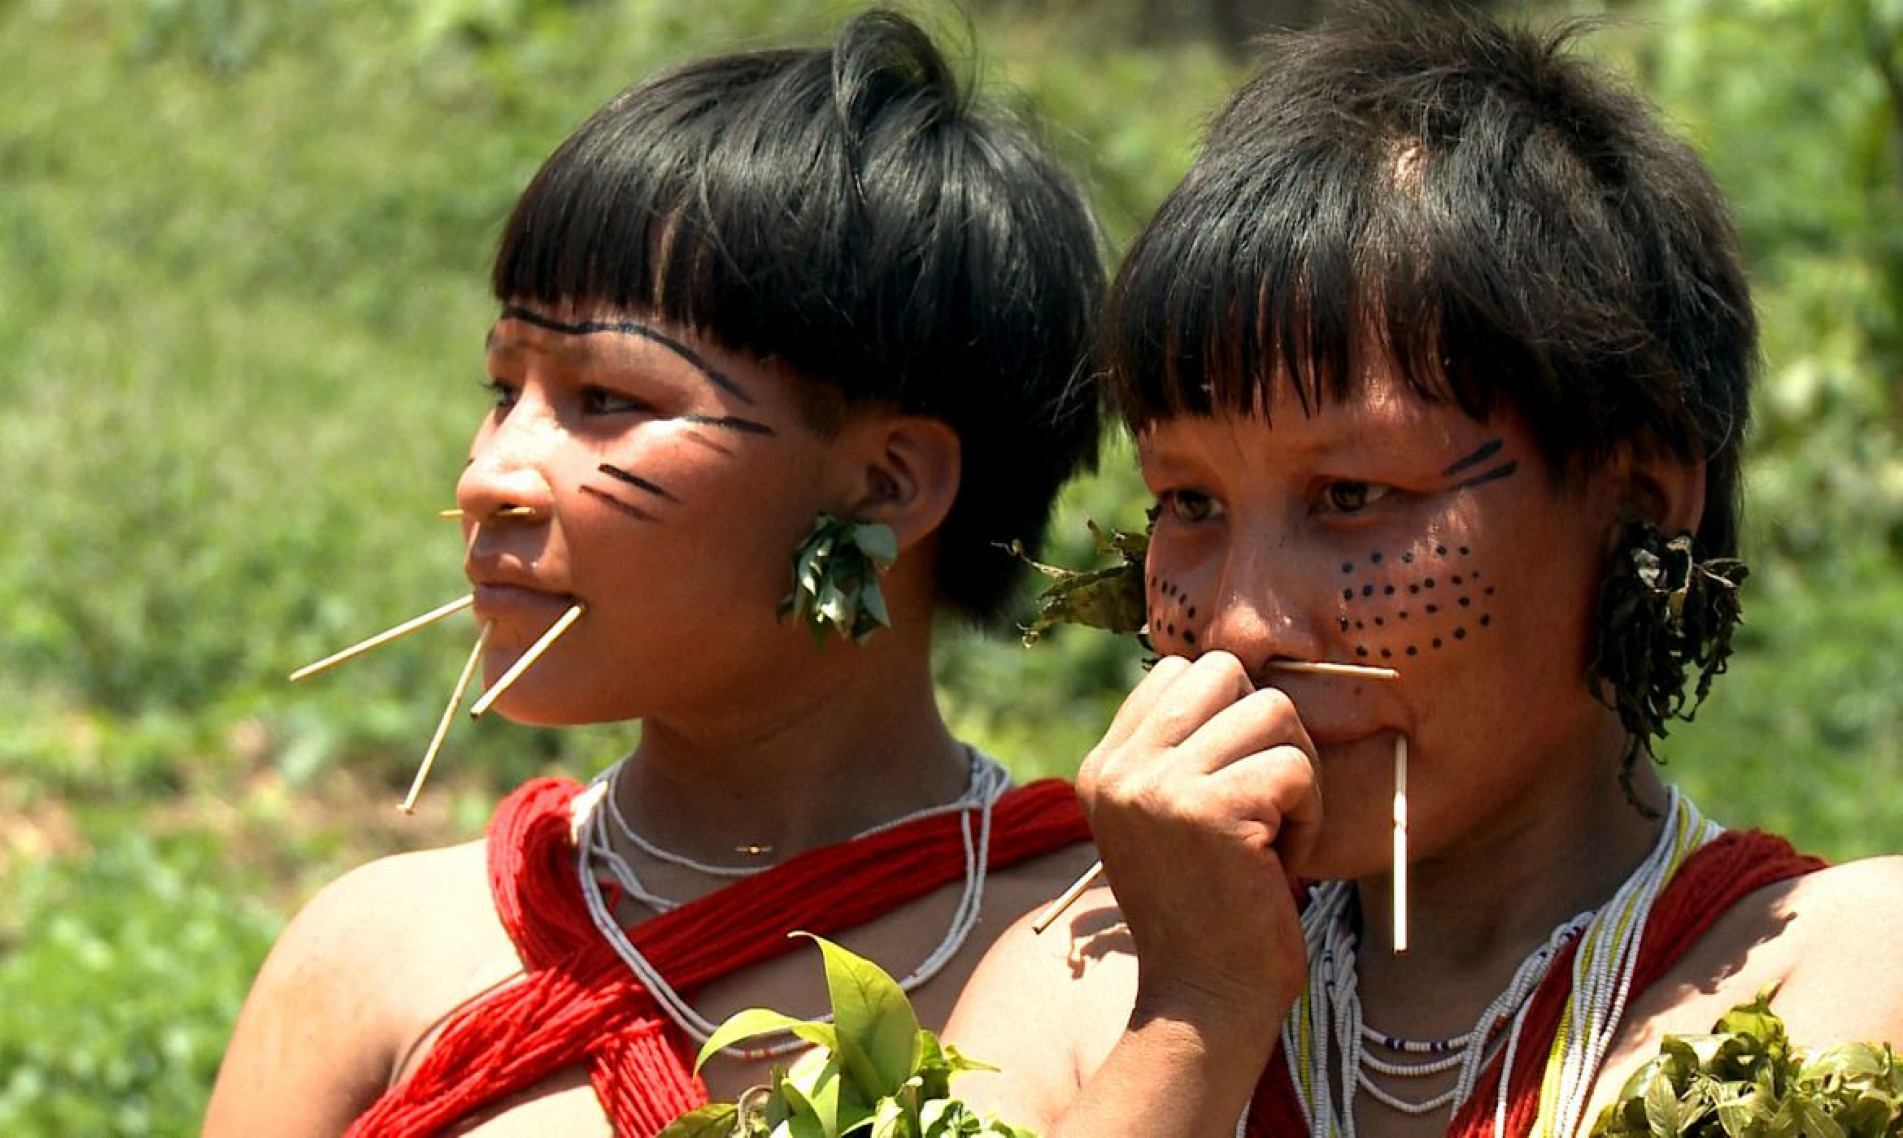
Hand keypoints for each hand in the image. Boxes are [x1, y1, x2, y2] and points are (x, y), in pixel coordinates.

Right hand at [1078, 651, 1317, 1033]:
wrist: (1202, 1004)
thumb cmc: (1205, 915)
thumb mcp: (1165, 822)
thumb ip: (1179, 753)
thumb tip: (1237, 677)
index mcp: (1104, 766)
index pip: (1179, 671)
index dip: (1229, 715)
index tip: (1235, 784)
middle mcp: (1120, 769)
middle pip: (1225, 672)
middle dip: (1267, 729)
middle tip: (1268, 800)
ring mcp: (1159, 787)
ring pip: (1271, 710)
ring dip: (1294, 773)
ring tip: (1276, 835)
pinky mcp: (1210, 812)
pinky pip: (1293, 768)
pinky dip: (1309, 816)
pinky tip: (1282, 861)